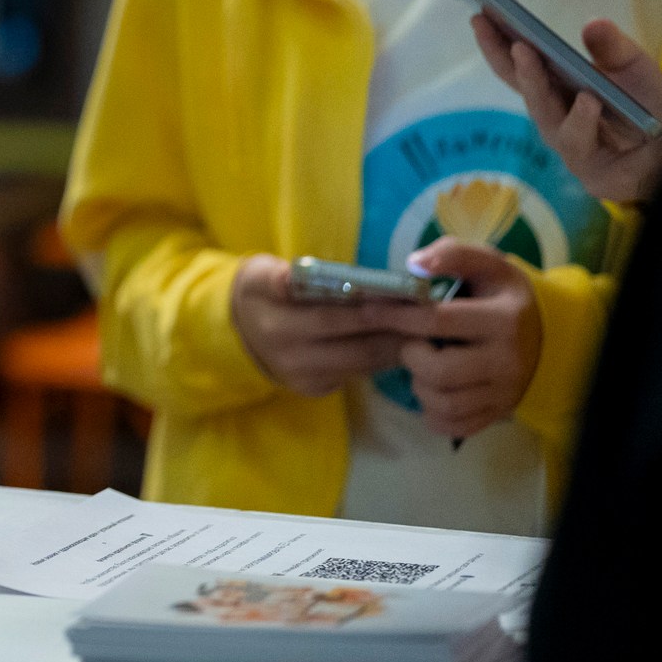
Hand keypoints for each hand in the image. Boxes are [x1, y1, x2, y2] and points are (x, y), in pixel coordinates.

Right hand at [228, 255, 415, 396]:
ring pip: (361, 359)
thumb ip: (293, 274)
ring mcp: (300, 373)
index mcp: (272, 310)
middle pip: (351, 334)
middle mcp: (285, 346)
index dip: (367, 301)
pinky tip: (402, 345)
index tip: (400, 290)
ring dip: (396, 343)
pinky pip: (356, 373)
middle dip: (392, 321)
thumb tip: (336, 277)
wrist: (234, 334)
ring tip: (424, 327)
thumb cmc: (259, 293)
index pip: (327, 308)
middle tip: (427, 308)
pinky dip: (382, 359)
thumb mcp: (263, 272)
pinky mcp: (312, 389)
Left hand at [391, 240, 542, 441]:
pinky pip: (454, 425)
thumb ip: (452, 254)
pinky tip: (432, 389)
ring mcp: (504, 392)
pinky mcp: (499, 413)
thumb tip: (413, 265)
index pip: (438, 321)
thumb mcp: (487, 263)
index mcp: (503, 319)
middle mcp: (507, 360)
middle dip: (411, 356)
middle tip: (411, 344)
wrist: (545, 333)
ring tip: (422, 365)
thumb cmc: (502, 295)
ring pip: (444, 403)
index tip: (370, 309)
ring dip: (419, 385)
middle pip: (439, 371)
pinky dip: (433, 412)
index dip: (397, 316)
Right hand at [472, 15, 661, 204]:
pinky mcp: (608, 181)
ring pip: (570, 137)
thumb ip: (612, 47)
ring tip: (589, 99)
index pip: (515, 70)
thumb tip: (593, 23)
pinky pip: (629, 166)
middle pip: (536, 102)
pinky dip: (653, 151)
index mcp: (552, 93)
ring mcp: (578, 155)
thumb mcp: (632, 67)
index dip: (496, 46)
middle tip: (522, 49)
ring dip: (578, 119)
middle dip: (529, 77)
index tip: (481, 17)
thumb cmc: (640, 106)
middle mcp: (555, 124)